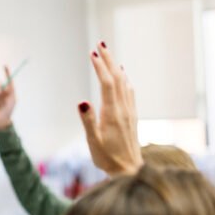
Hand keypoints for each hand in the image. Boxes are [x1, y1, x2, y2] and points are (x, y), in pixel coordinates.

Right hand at [0, 65, 15, 129]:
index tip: (5, 66)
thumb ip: (10, 90)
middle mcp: (1, 92)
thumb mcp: (12, 99)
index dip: (7, 72)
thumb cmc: (8, 110)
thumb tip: (3, 84)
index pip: (7, 80)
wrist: (1, 120)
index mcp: (8, 91)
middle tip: (0, 92)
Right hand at [77, 43, 142, 175]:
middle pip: (117, 79)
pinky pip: (129, 92)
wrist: (129, 171)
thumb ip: (87, 120)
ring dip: (116, 67)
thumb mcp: (93, 142)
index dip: (100, 67)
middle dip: (109, 60)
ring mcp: (129, 112)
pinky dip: (124, 80)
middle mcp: (123, 109)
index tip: (93, 53)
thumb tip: (81, 100)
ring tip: (108, 54)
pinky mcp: (132, 117)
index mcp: (112, 114)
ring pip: (124, 83)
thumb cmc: (108, 158)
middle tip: (101, 44)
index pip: (107, 84)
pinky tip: (123, 76)